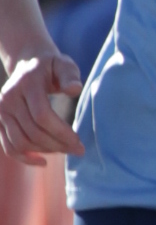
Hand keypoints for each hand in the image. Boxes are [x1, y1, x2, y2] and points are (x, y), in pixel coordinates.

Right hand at [0, 44, 85, 160]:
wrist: (27, 63)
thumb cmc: (51, 66)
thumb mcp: (64, 64)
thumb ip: (70, 75)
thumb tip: (74, 89)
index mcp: (26, 83)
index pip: (42, 115)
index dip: (61, 132)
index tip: (78, 141)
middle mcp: (8, 98)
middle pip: (33, 132)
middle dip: (58, 145)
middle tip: (78, 149)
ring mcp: (0, 111)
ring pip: (21, 142)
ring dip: (45, 151)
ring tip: (65, 150)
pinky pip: (9, 147)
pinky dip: (24, 158)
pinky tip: (43, 162)